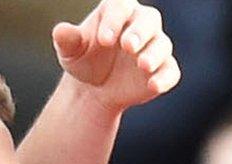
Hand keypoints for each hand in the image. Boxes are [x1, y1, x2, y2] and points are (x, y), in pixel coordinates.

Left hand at [54, 0, 178, 111]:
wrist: (95, 88)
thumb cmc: (84, 60)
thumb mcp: (71, 52)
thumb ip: (67, 40)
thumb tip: (60, 31)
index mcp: (117, 11)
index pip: (120, 6)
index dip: (114, 20)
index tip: (103, 40)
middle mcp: (140, 24)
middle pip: (148, 20)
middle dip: (139, 32)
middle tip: (128, 46)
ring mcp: (154, 47)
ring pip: (162, 44)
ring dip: (154, 54)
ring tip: (143, 65)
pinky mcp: (163, 69)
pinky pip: (170, 71)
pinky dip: (165, 77)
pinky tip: (153, 85)